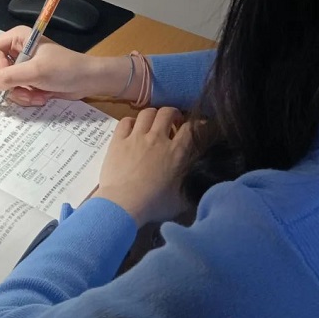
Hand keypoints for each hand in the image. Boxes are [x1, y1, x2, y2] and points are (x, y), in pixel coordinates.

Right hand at [0, 26, 117, 105]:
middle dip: (12, 84)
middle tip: (26, 88)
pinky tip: (41, 97)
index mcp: (17, 38)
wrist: (88, 80)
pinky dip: (28, 97)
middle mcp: (16, 50)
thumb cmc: (65, 69)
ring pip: (6, 85)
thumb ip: (9, 77)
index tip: (11, 73)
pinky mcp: (29, 80)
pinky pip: (16, 91)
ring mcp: (23, 67)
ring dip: (21, 94)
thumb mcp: (35, 72)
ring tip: (38, 95)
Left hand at [93, 107, 193, 227]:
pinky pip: (125, 121)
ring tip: (153, 123)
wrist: (124, 203)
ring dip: (153, 115)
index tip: (197, 126)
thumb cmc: (155, 203)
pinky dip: (131, 121)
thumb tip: (200, 180)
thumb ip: (192, 184)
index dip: (196, 123)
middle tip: (173, 123)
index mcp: (176, 152)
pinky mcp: (118, 140)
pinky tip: (132, 128)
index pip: (191, 128)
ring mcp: (136, 137)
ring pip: (147, 113)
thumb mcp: (182, 197)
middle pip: (167, 113)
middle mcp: (157, 138)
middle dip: (173, 114)